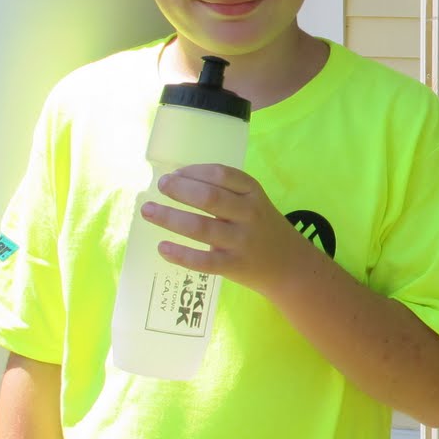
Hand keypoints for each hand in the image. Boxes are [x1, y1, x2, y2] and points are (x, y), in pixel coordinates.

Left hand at [141, 164, 314, 298]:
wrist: (290, 265)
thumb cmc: (263, 228)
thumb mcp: (254, 202)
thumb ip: (225, 193)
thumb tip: (177, 183)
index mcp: (253, 193)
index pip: (221, 175)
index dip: (193, 172)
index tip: (173, 173)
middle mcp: (249, 214)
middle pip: (208, 198)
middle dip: (179, 190)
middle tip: (160, 187)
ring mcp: (241, 241)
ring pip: (200, 228)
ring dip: (169, 218)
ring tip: (148, 211)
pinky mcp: (234, 266)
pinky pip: (203, 261)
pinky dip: (180, 255)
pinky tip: (162, 248)